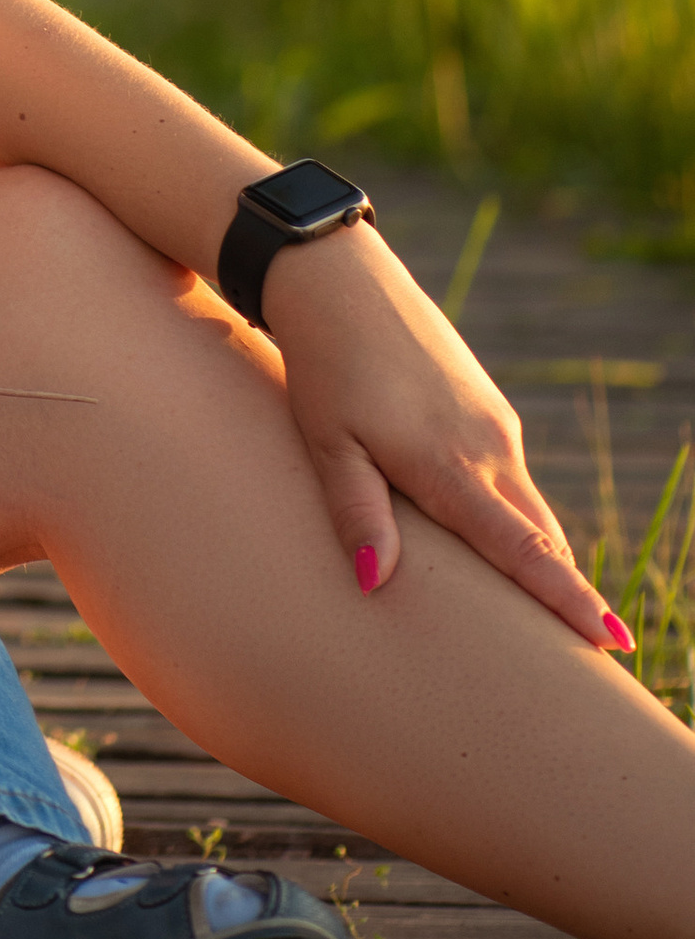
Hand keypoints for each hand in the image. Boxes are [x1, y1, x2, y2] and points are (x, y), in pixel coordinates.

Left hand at [271, 219, 626, 649]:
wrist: (339, 281)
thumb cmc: (324, 367)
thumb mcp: (326, 442)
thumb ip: (357, 512)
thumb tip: (376, 583)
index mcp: (450, 465)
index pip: (523, 549)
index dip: (568, 599)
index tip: (614, 642)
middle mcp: (487, 448)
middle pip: (540, 539)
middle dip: (566, 594)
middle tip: (591, 656)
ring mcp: (492, 426)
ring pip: (527, 508)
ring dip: (540, 557)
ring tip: (550, 616)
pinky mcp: (486, 408)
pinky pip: (510, 478)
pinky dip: (515, 517)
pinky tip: (499, 541)